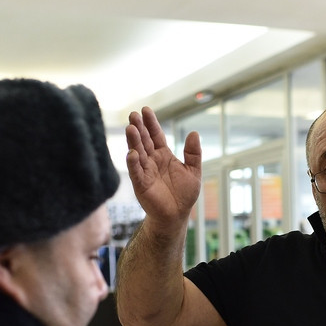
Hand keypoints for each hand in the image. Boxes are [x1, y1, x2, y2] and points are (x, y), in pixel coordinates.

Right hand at [125, 107, 202, 229]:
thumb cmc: (184, 194)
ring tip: (130, 128)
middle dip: (139, 128)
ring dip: (133, 141)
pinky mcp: (141, 185)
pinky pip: (136, 172)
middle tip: (133, 115)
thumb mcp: (193, 171)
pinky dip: (133, 163)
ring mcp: (145, 172)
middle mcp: (152, 161)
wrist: (177, 215)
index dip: (151, 123)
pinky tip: (132, 153)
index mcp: (164, 155)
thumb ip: (193, 153)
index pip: (156, 135)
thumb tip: (194, 133)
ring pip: (137, 153)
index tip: (145, 110)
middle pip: (144, 141)